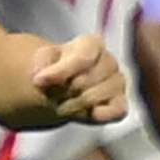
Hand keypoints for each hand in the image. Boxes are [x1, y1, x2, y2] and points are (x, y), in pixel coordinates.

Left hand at [15, 32, 129, 127]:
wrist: (64, 86)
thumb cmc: (56, 68)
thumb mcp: (43, 58)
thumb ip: (42, 62)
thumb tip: (42, 78)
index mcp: (92, 44)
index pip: (83, 57)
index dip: (61, 71)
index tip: (38, 81)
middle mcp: (109, 61)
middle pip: (84, 81)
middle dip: (63, 91)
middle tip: (52, 94)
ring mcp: (118, 83)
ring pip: (93, 98)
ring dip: (72, 105)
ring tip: (63, 104)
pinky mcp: (121, 104)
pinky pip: (115, 112)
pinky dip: (98, 115)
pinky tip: (87, 113)